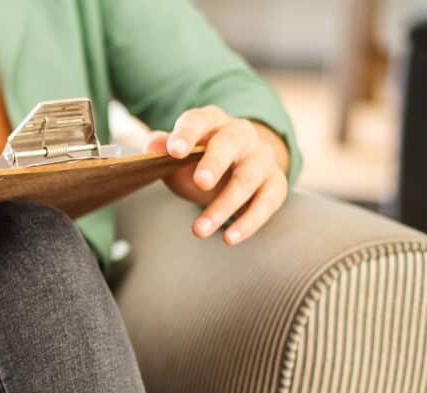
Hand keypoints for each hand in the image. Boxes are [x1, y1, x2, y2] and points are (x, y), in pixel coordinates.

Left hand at [144, 106, 290, 244]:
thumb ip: (163, 148)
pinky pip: (267, 202)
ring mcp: (262, 158)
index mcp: (212, 121)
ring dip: (224, 206)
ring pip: (247, 178)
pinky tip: (229, 238)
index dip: (187, 134)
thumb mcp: (179, 155)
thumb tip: (151, 145)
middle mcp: (241, 134)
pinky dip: (249, 222)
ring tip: (199, 230)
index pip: (199, 121)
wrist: (241, 167)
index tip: (174, 151)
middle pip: (230, 143)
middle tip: (200, 183)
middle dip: (215, 162)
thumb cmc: (200, 162)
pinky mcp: (275, 183)